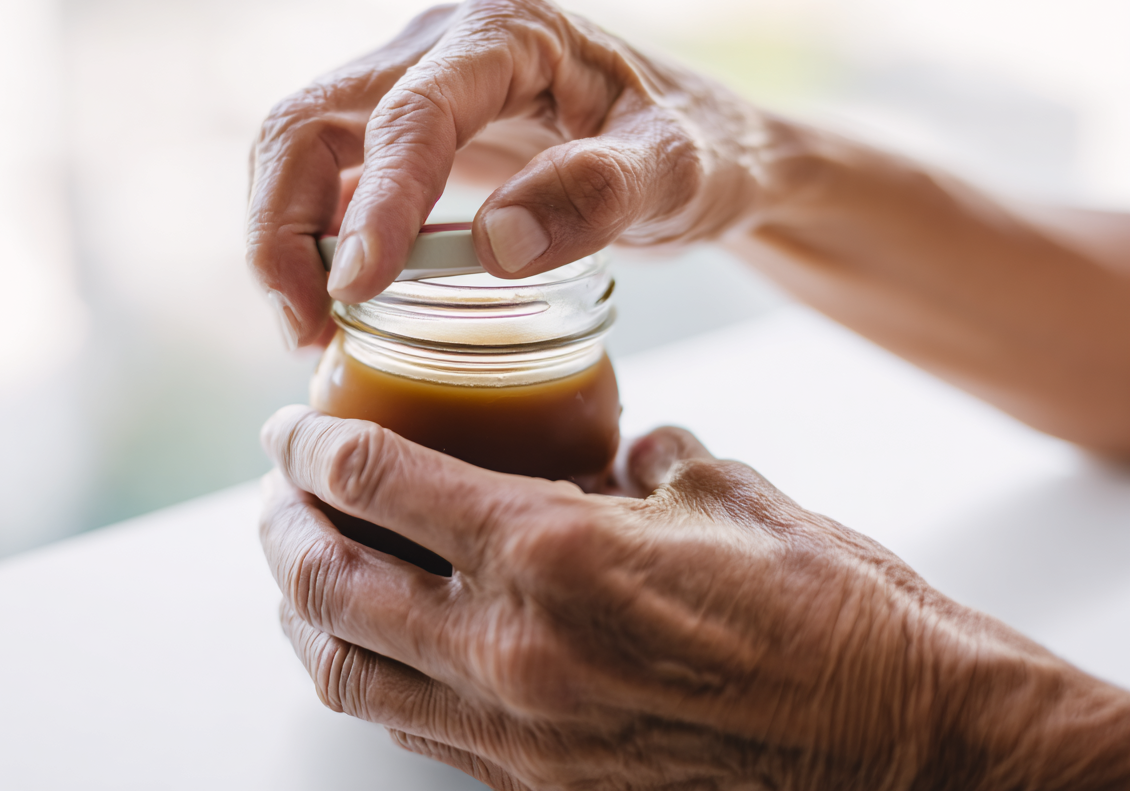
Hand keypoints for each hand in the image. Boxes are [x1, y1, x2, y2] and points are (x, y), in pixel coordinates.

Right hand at [247, 0, 767, 347]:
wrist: (705, 144)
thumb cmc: (700, 150)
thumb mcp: (678, 170)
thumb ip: (599, 193)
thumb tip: (493, 246)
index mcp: (508, 30)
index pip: (409, 115)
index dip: (375, 206)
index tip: (355, 294)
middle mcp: (445, 41)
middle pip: (310, 119)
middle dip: (284, 228)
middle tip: (305, 328)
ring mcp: (419, 78)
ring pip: (302, 144)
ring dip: (285, 236)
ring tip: (309, 328)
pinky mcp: (413, 125)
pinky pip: (333, 171)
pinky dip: (315, 234)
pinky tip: (336, 299)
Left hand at [258, 406, 1129, 788]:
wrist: (903, 752)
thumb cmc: (833, 613)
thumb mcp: (726, 494)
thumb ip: (642, 459)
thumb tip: (612, 443)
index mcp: (557, 554)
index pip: (379, 484)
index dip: (313, 446)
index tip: (289, 426)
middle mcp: (515, 651)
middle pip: (330, 585)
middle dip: (281, 528)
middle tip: (277, 490)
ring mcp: (518, 736)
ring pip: (348, 674)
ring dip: (301, 612)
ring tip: (295, 566)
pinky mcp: (537, 787)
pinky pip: (412, 728)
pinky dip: (368, 674)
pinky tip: (374, 641)